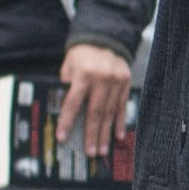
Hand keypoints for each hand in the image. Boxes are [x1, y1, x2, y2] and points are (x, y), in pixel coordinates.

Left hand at [59, 43, 135, 158]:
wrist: (104, 37)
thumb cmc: (82, 54)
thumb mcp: (69, 67)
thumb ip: (67, 88)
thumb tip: (62, 111)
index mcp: (84, 74)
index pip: (74, 102)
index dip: (67, 121)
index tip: (62, 137)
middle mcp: (102, 79)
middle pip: (95, 112)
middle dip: (92, 134)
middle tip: (90, 151)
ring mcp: (116, 81)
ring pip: (110, 112)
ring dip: (106, 133)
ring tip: (102, 149)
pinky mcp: (126, 82)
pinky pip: (122, 106)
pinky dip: (120, 122)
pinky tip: (118, 135)